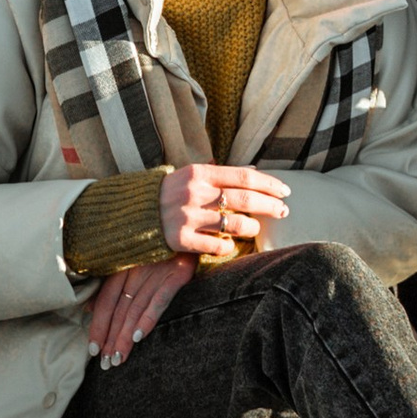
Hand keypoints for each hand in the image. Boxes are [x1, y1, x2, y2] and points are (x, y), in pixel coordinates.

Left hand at [88, 257, 195, 366]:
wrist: (187, 230)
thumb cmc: (161, 250)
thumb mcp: (133, 265)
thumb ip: (111, 288)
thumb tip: (87, 309)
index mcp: (123, 269)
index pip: (106, 302)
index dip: (98, 325)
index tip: (93, 349)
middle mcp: (136, 272)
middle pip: (119, 310)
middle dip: (111, 338)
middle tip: (105, 363)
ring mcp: (156, 273)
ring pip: (135, 309)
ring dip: (125, 335)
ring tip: (119, 357)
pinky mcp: (177, 275)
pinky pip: (159, 300)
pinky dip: (148, 318)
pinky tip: (138, 336)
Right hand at [159, 161, 290, 262]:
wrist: (132, 214)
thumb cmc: (169, 193)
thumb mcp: (192, 176)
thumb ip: (221, 174)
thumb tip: (254, 170)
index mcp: (199, 173)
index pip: (243, 176)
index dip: (268, 184)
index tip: (285, 191)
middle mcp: (194, 193)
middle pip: (244, 200)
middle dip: (270, 206)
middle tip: (284, 211)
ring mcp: (187, 217)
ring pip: (234, 225)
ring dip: (251, 228)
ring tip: (255, 229)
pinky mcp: (180, 239)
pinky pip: (215, 245)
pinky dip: (227, 246)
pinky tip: (229, 245)